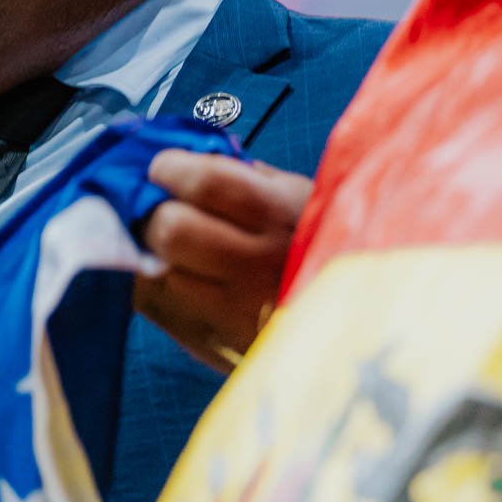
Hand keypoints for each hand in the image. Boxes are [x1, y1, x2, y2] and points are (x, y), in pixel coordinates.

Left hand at [132, 151, 311, 373]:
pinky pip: (157, 306)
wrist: (352, 326)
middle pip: (171, 229)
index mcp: (281, 216)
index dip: (170, 167)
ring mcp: (233, 311)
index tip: (161, 167)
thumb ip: (243, 175)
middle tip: (155, 209)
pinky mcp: (212, 344)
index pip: (207, 181)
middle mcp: (256, 266)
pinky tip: (173, 277)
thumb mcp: (299, 198)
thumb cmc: (315, 248)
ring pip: (155, 270)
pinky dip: (152, 285)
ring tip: (166, 247)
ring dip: (149, 253)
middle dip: (152, 213)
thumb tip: (184, 158)